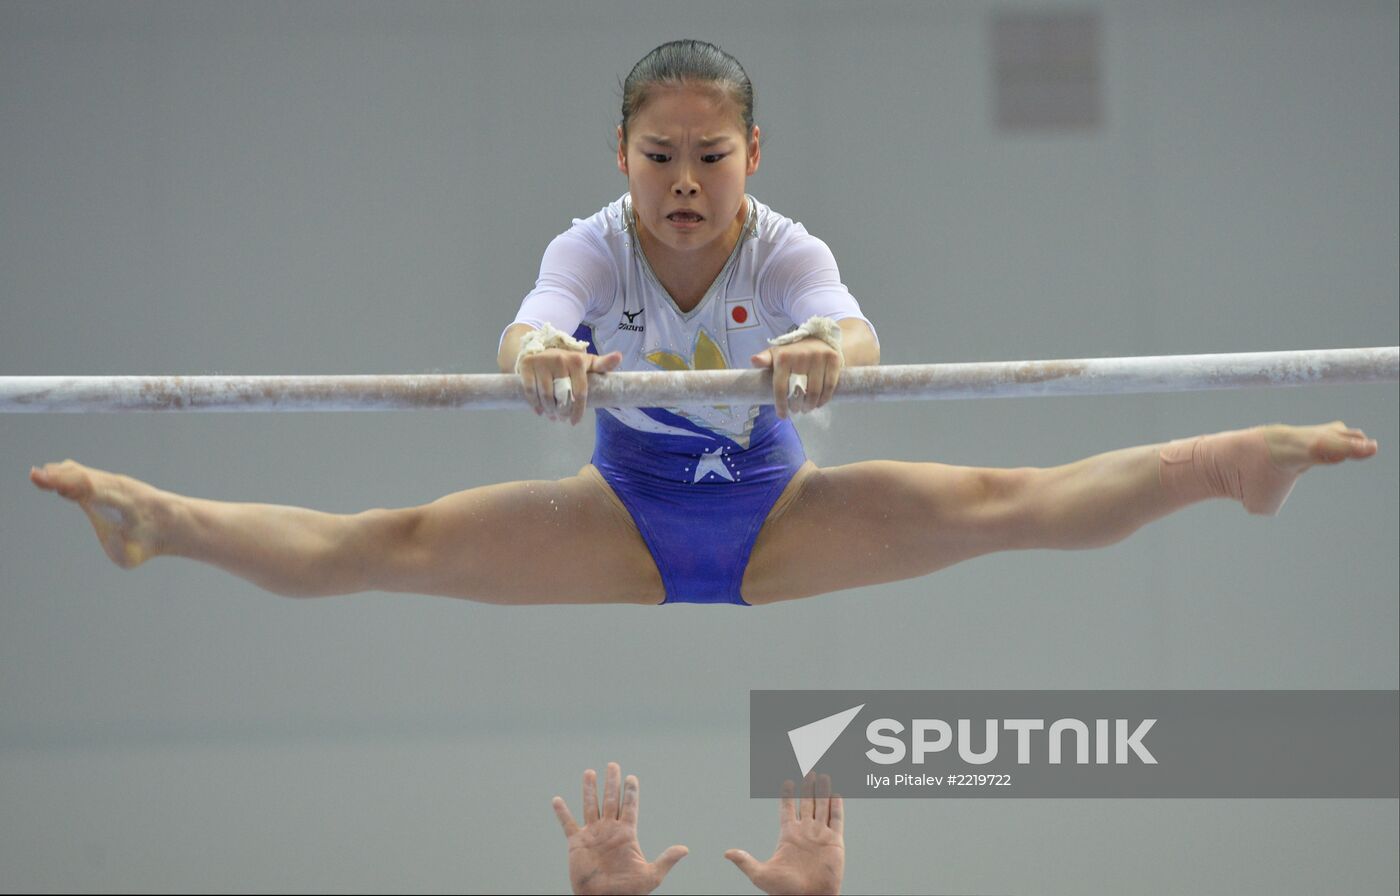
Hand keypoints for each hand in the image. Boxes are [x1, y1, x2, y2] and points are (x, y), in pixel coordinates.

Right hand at [518, 348, 622, 424]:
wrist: (541, 348)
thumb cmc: (569, 362)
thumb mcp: (587, 362)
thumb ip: (603, 364)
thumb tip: (619, 356)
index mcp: (577, 361)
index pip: (580, 392)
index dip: (578, 410)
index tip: (575, 422)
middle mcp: (560, 359)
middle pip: (561, 396)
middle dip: (562, 412)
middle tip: (562, 418)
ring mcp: (542, 361)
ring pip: (545, 395)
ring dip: (549, 410)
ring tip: (552, 416)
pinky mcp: (527, 364)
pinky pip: (530, 390)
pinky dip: (535, 404)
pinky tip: (540, 411)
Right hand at [551, 762, 688, 894]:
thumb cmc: (628, 892)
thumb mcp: (651, 876)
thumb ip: (666, 860)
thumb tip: (685, 849)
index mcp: (626, 834)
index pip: (629, 807)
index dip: (630, 792)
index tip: (632, 777)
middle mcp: (609, 830)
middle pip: (611, 800)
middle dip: (612, 782)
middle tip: (613, 765)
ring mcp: (592, 835)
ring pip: (591, 806)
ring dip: (590, 790)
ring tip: (589, 772)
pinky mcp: (577, 844)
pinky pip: (568, 824)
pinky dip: (562, 813)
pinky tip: (557, 800)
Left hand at [725, 774, 844, 895]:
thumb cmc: (785, 890)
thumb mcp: (761, 874)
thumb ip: (745, 861)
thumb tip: (727, 853)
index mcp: (788, 835)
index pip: (788, 809)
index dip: (787, 795)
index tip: (787, 781)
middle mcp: (805, 832)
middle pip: (807, 803)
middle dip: (807, 787)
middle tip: (808, 770)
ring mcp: (820, 836)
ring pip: (822, 807)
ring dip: (822, 791)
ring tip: (822, 775)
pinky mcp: (835, 842)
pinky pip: (836, 820)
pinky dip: (836, 806)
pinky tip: (836, 793)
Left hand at [750, 338, 841, 418]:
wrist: (818, 337)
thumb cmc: (793, 352)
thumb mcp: (776, 353)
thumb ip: (765, 359)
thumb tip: (753, 360)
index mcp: (784, 356)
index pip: (781, 387)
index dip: (781, 404)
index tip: (782, 415)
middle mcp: (801, 356)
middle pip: (799, 391)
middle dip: (797, 406)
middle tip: (796, 410)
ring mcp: (819, 357)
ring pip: (815, 391)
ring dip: (810, 405)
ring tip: (807, 408)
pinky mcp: (833, 359)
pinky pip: (830, 386)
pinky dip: (824, 398)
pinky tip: (819, 403)